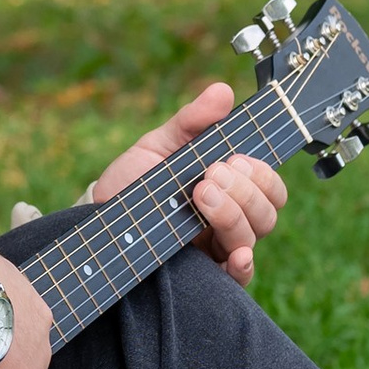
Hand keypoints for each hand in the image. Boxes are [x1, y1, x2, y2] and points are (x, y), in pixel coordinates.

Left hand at [89, 80, 286, 286]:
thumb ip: (193, 120)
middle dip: (245, 191)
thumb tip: (223, 91)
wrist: (98, 213)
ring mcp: (217, 247)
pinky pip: (238, 278)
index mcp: (230, 187)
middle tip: (210, 174)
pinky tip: (236, 254)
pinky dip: (242, 265)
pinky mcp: (203, 273)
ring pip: (252, 237)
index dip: (262, 173)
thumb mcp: (161, 144)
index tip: (234, 158)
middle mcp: (231, 218)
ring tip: (200, 194)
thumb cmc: (136, 179)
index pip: (269, 186)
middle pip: (267, 212)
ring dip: (234, 214)